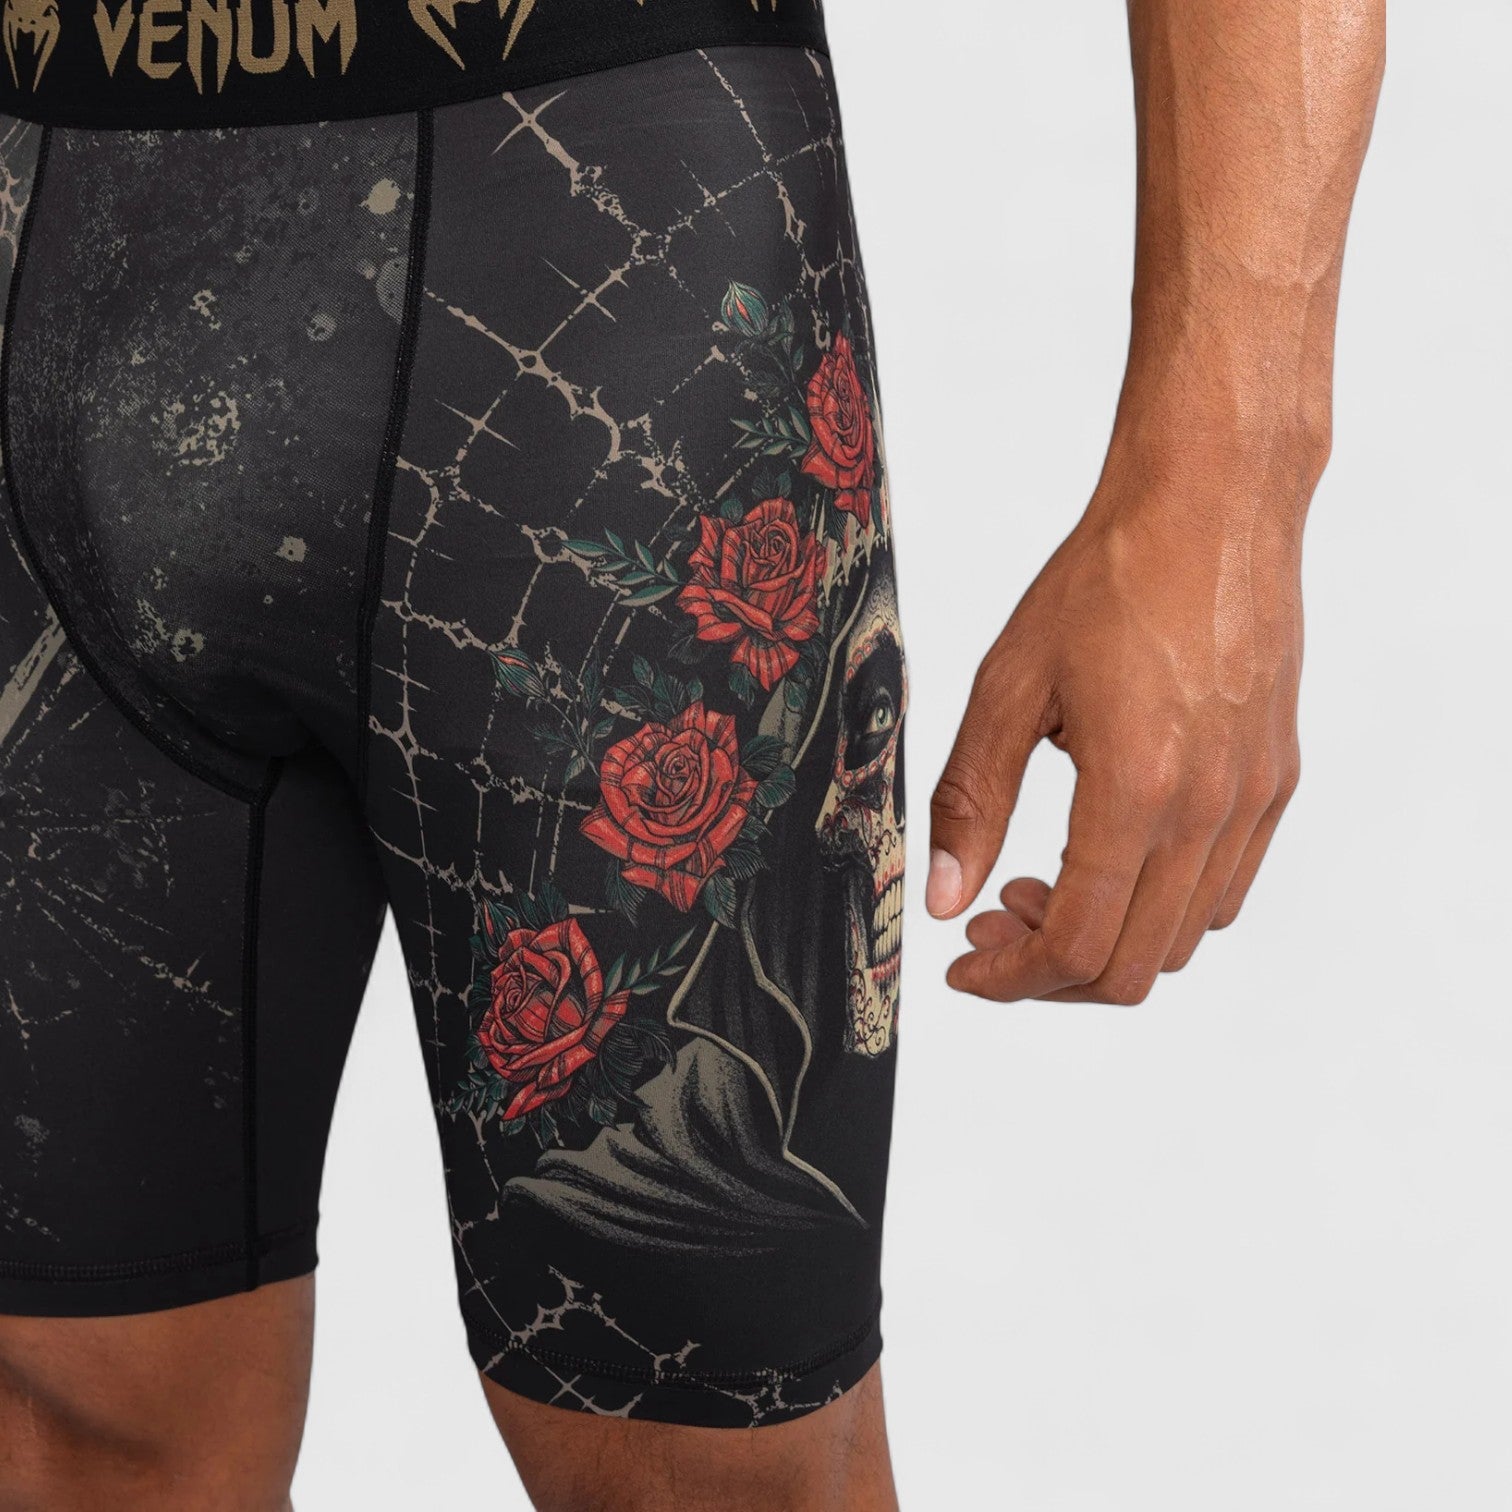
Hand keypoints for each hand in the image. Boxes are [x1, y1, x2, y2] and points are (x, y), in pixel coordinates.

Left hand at [927, 448, 1306, 1002]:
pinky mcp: (1276, 780)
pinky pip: (1224, 889)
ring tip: (1044, 882)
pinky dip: (1160, 905)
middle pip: (1132, 966)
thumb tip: (945, 897)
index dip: (1009, 978)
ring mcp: (1254, 799)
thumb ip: (971, 801)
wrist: (1212, 506)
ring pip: (1183, 939)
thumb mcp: (1008, 685)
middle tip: (992, 920)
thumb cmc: (1108, 579)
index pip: (1075, 945)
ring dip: (1107, 939)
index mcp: (1137, 790)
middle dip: (1048, 970)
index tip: (965, 966)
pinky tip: (1110, 851)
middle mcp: (1209, 810)